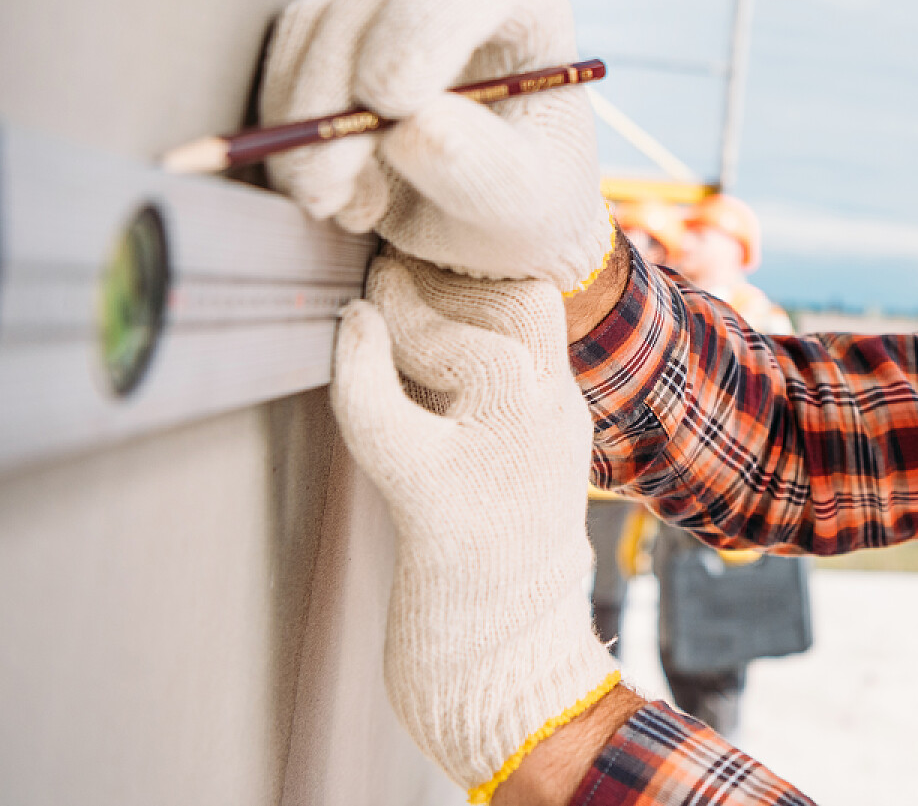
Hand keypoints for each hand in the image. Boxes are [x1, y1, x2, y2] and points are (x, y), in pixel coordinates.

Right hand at [261, 0, 610, 287]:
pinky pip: (287, 67)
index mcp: (528, 11)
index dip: (422, 27)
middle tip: (333, 182)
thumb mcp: (524, 205)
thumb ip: (483, 167)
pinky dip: (293, 137)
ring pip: (314, 30)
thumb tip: (411, 126)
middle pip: (371, 2)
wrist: (489, 226)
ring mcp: (390, 12)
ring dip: (306, 124)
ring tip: (346, 206)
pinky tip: (339, 197)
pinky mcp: (338, 46)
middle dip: (335, 94)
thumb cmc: (526, 205)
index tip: (392, 106)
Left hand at [331, 252, 620, 797]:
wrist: (512, 671)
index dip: (480, 263)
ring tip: (369, 303)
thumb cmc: (495, 564)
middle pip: (517, 308)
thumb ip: (495, 388)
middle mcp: (550, 427)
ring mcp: (505, 466)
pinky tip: (348, 339)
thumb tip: (418, 306)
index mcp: (563, 412)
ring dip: (407, 312)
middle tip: (389, 263)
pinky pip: (394, 421)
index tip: (427, 253)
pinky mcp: (444, 509)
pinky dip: (360, 373)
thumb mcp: (517, 458)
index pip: (537, 301)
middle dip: (448, 271)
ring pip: (467, 352)